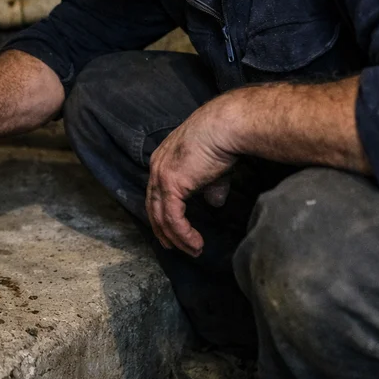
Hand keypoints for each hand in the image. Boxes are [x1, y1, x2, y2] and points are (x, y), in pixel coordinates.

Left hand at [147, 95, 240, 256]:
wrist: (225, 127)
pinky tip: (196, 244)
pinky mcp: (172, 185)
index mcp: (162, 161)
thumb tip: (214, 203)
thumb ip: (210, 187)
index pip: (156, 193)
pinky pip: (173, 218)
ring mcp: (161, 176)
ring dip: (177, 238)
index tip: (171, 231)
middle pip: (153, 207)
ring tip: (193, 251)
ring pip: (162, 217)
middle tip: (174, 247)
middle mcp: (156, 167)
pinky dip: (183, 234)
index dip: (161, 214)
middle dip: (163, 231)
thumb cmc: (222, 141)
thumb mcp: (213, 169)